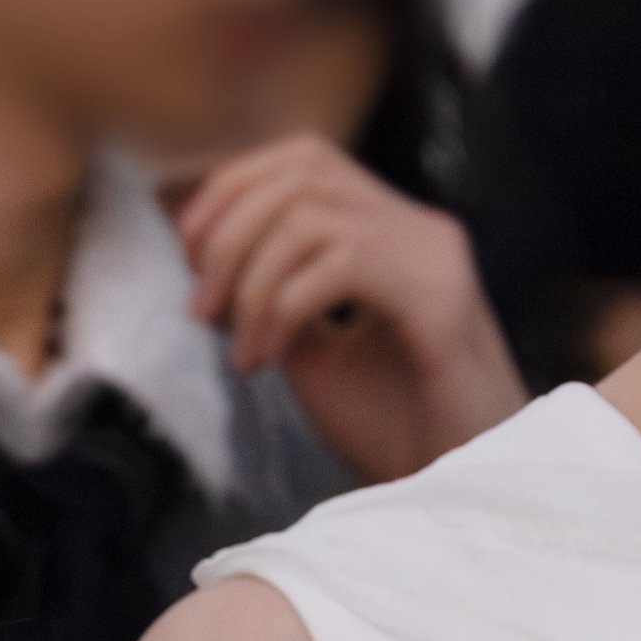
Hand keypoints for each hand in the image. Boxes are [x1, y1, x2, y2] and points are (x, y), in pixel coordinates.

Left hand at [175, 136, 524, 486]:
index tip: (189, 255)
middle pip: (304, 171)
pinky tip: (271, 359)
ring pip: (312, 216)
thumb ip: (272, 301)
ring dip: (252, 282)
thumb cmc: (392, 429)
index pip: (304, 159)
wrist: (452, 480)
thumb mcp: (313, 356)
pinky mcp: (439, 294)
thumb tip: (208, 268)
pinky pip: (341, 264)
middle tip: (202, 311)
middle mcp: (415, 227)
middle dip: (230, 234)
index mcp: (389, 231)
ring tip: (238, 350)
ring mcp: (432, 253)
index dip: (232, 189)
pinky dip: (285, 308)